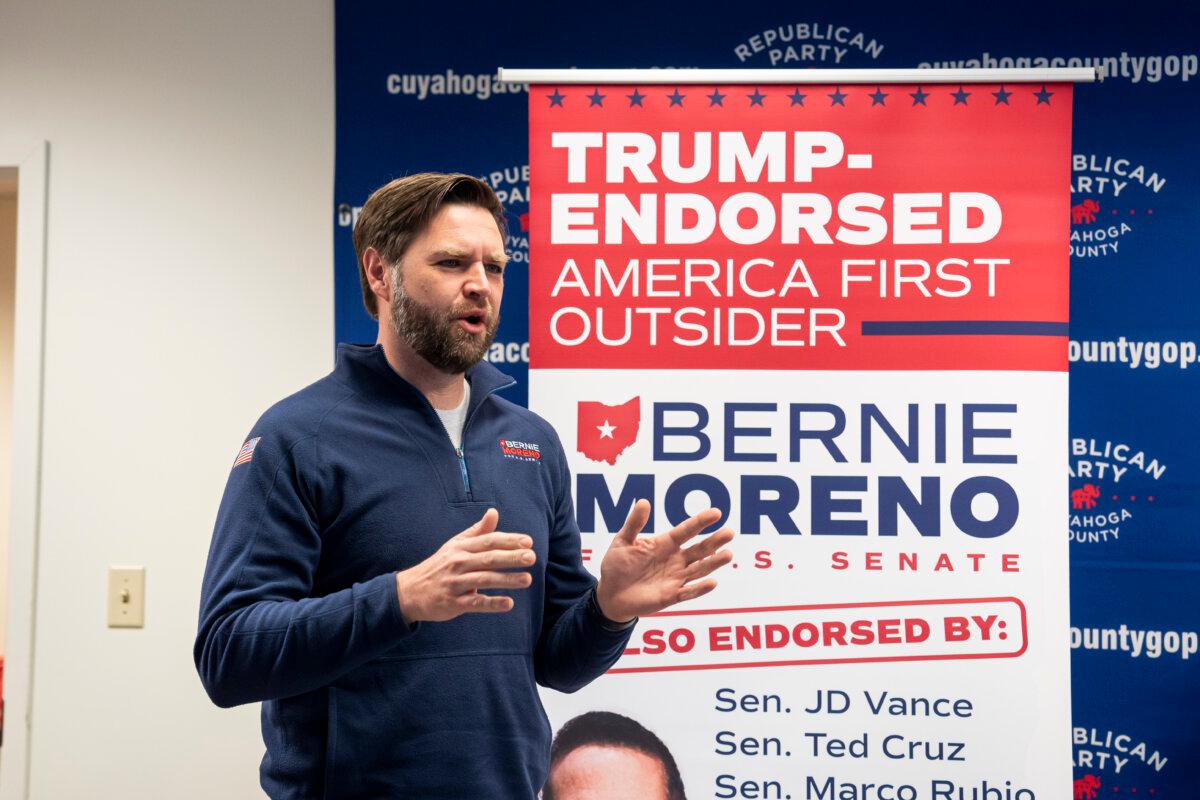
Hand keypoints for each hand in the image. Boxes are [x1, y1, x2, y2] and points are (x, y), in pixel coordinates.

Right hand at [394, 508, 535, 624]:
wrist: (410, 591)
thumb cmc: (440, 565)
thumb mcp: (455, 545)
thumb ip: (477, 531)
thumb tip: (494, 512)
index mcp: (461, 547)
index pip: (488, 541)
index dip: (509, 540)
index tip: (528, 542)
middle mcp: (458, 563)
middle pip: (488, 558)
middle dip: (511, 557)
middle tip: (532, 557)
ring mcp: (455, 583)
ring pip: (484, 580)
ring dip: (506, 580)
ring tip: (527, 580)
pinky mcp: (453, 602)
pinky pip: (475, 602)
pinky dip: (492, 603)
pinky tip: (509, 604)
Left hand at [595, 500, 734, 622]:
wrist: (610, 594)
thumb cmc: (617, 565)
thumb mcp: (623, 541)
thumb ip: (634, 524)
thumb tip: (644, 502)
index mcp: (665, 544)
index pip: (687, 530)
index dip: (701, 522)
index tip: (717, 513)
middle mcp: (675, 560)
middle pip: (699, 549)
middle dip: (715, 541)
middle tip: (730, 532)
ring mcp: (675, 578)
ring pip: (699, 570)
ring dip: (713, 563)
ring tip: (728, 554)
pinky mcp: (671, 596)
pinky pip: (688, 592)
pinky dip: (700, 588)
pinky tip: (712, 582)